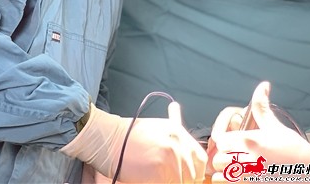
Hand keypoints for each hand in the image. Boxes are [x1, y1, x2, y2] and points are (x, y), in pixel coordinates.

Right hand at [61, 103, 206, 182]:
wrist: (109, 140)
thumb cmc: (129, 137)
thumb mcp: (157, 130)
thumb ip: (175, 142)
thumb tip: (189, 161)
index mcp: (178, 131)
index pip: (200, 159)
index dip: (195, 173)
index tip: (187, 178)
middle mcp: (177, 143)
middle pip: (192, 175)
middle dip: (182, 181)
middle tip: (166, 179)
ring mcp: (170, 158)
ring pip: (181, 183)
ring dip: (170, 183)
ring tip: (155, 178)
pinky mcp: (161, 173)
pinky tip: (150, 181)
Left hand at [210, 82, 309, 180]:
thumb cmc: (293, 149)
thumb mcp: (274, 125)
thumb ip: (261, 106)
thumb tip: (262, 86)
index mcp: (249, 141)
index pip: (218, 139)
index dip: (221, 137)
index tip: (228, 138)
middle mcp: (247, 160)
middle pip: (217, 159)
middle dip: (222, 155)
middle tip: (231, 152)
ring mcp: (250, 177)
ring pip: (220, 175)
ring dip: (224, 170)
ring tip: (232, 166)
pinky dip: (229, 182)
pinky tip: (238, 176)